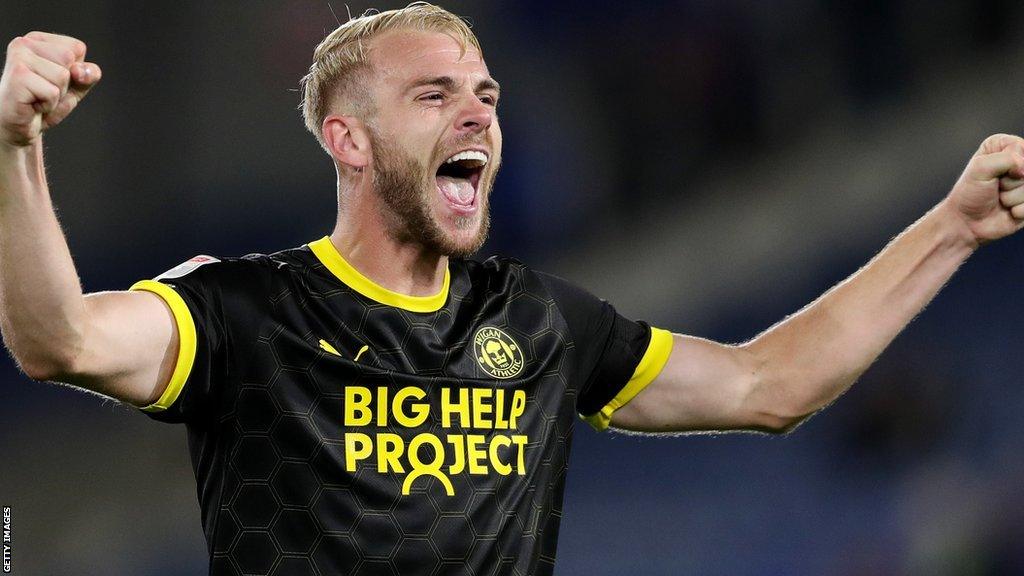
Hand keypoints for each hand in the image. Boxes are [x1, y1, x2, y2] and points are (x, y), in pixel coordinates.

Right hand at [0, 32, 101, 147]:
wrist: (18, 127)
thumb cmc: (44, 103)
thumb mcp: (75, 87)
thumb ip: (88, 74)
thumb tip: (80, 70)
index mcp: (38, 39)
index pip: (77, 48)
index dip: (74, 72)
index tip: (53, 81)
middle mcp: (24, 42)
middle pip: (70, 60)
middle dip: (65, 84)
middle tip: (44, 92)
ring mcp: (18, 57)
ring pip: (63, 76)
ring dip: (56, 96)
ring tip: (37, 98)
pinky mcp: (17, 76)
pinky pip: (53, 93)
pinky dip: (48, 105)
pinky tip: (32, 104)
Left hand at [944, 133, 1023, 245]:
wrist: (966, 222)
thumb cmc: (969, 193)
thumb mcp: (980, 168)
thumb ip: (1006, 159)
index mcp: (1005, 146)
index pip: (1020, 147)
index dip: (1009, 163)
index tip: (992, 172)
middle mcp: (1019, 161)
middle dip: (1011, 182)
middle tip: (996, 186)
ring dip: (1012, 197)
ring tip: (1000, 198)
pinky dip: (1018, 210)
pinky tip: (1008, 210)